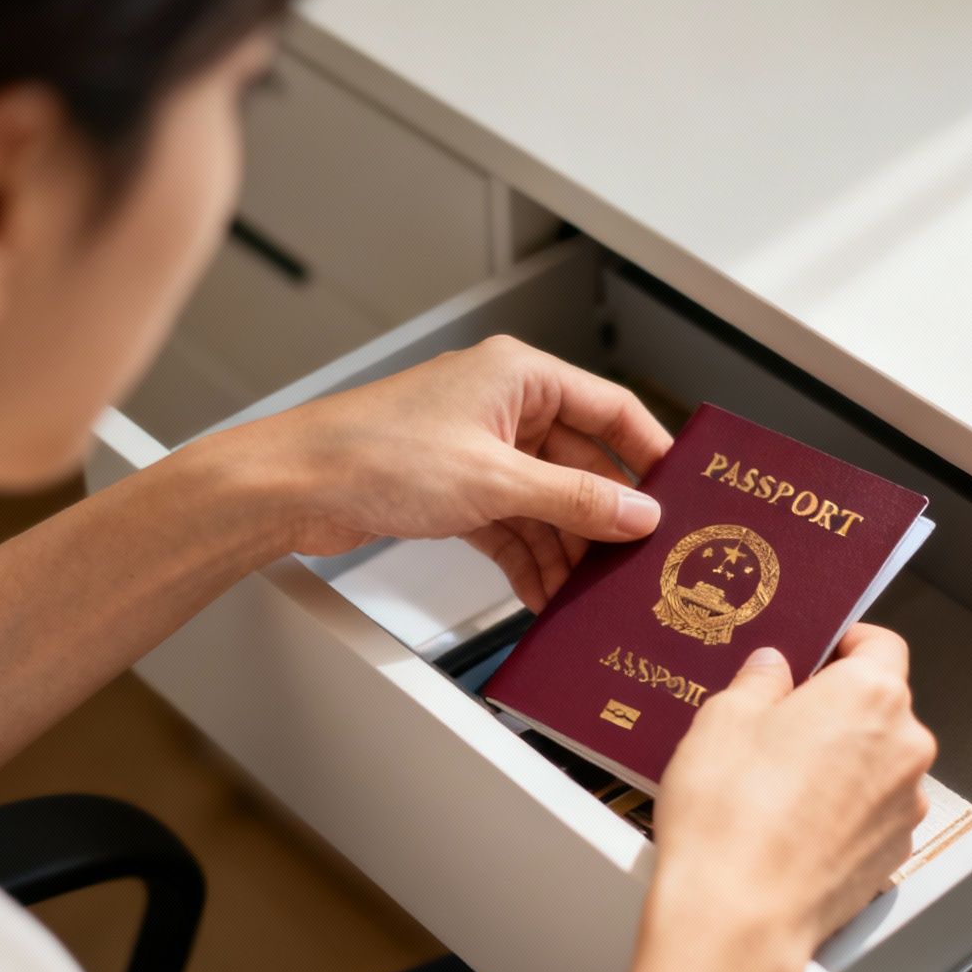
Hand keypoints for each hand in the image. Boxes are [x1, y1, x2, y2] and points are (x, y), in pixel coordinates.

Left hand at [222, 335, 672, 609]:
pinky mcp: (454, 489)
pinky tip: (546, 595)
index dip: (648, 454)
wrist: (291, 487)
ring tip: (590, 594)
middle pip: (580, 465)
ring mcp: (477, 450)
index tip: (679, 495)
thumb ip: (573, 501)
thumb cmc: (372, 453)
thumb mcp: (494, 482)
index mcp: (519, 376)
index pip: (610, 409)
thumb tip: (636, 513)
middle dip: (603, 518)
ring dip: (566, 549)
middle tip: (636, 564)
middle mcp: (502, 407)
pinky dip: (528, 559)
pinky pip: (510, 525)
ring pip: (545, 503)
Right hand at [649, 624, 936, 962]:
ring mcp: (905, 805)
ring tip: (775, 783)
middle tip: (775, 723)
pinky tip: (790, 824)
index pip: (880, 643)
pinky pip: (871, 811)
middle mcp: (905, 746)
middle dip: (833, 709)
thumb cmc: (732, 816)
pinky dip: (841, 809)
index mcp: (871, 694)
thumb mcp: (723, 719)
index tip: (814, 654)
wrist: (740, 917)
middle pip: (880, 706)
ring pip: (877, 762)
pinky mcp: (893, 853)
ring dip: (840, 762)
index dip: (844, 644)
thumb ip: (759, 682)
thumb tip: (773, 669)